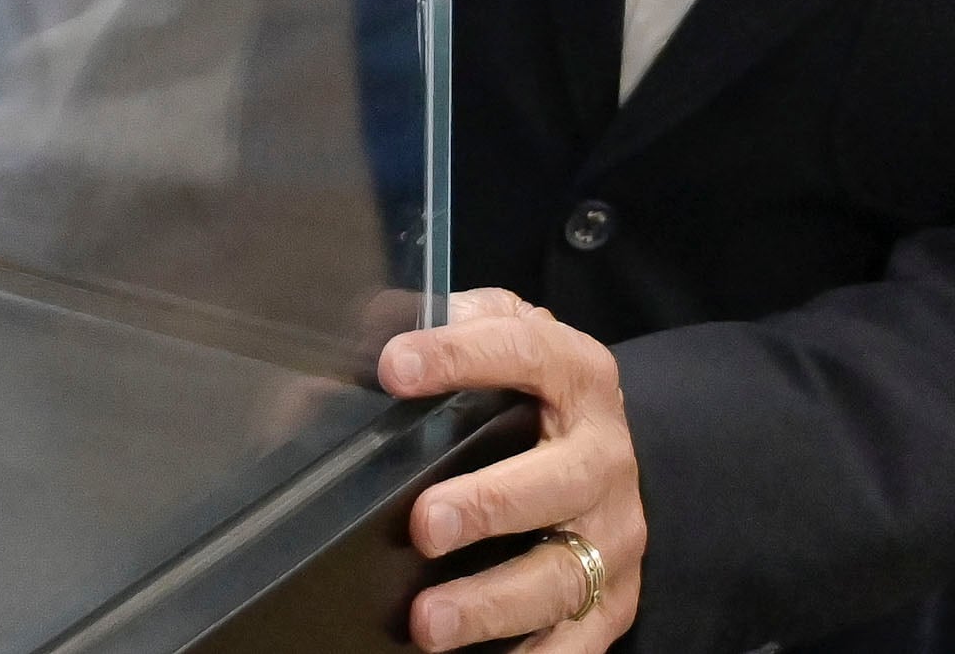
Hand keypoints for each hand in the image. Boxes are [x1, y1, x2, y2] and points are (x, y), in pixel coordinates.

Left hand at [378, 289, 645, 649]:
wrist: (615, 454)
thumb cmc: (536, 395)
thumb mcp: (502, 340)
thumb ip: (440, 332)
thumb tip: (339, 354)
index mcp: (577, 373)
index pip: (525, 351)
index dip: (459, 356)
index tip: (393, 368)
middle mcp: (605, 456)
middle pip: (559, 481)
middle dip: (490, 505)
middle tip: (425, 525)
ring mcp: (613, 535)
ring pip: (562, 575)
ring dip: (493, 602)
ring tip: (429, 622)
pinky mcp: (612, 601)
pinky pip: (578, 642)